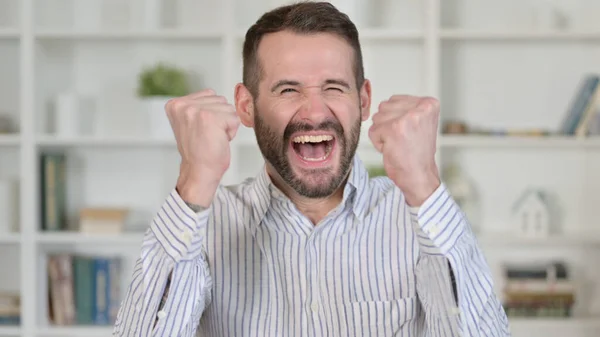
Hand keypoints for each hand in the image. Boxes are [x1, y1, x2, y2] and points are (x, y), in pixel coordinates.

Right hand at [165, 89, 240, 206]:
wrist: (199, 172)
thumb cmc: (200, 151)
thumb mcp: (192, 122)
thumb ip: (200, 106)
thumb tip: (224, 93)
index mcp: (175, 104)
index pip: (210, 95)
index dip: (212, 114)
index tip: (201, 131)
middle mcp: (183, 104)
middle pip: (220, 100)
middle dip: (220, 118)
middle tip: (207, 136)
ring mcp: (195, 110)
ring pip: (228, 108)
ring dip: (226, 125)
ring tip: (212, 137)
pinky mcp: (209, 118)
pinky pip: (234, 119)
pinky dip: (231, 132)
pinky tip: (218, 140)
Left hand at [368, 95, 440, 206]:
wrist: (419, 176)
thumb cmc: (416, 153)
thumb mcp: (419, 123)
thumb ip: (406, 108)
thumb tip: (381, 102)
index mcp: (429, 103)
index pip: (394, 100)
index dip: (395, 119)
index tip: (409, 133)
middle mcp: (421, 108)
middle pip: (384, 108)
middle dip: (387, 125)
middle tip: (403, 140)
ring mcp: (408, 118)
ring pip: (377, 119)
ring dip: (382, 134)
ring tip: (398, 144)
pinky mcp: (395, 129)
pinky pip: (373, 131)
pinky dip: (378, 143)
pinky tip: (392, 149)